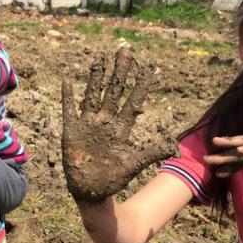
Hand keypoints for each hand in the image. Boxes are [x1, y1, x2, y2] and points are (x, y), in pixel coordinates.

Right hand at [62, 48, 173, 202]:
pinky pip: (69, 110)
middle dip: (119, 72)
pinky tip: (67, 80)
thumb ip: (152, 153)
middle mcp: (105, 121)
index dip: (141, 85)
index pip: (133, 101)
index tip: (149, 68)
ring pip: (93, 94)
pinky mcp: (72, 130)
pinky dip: (67, 96)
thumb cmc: (113, 178)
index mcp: (121, 128)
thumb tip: (175, 149)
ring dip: (96, 77)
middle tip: (125, 52)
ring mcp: (88, 124)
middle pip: (114, 91)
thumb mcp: (134, 164)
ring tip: (100, 59)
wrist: (92, 190)